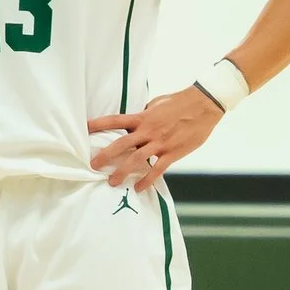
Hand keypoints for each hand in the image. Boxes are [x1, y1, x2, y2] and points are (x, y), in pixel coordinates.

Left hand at [88, 87, 225, 190]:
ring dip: (123, 172)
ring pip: (137, 159)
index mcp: (143, 117)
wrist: (204, 105)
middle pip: (122, 144)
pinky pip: (157, 169)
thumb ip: (144, 114)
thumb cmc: (180, 102)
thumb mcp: (157, 104)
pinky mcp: (173, 153)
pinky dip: (147, 180)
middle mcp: (148, 131)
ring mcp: (160, 143)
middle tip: (93, 165)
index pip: (116, 120)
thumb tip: (133, 120)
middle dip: (106, 155)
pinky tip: (138, 188)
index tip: (84, 128)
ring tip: (112, 182)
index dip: (98, 124)